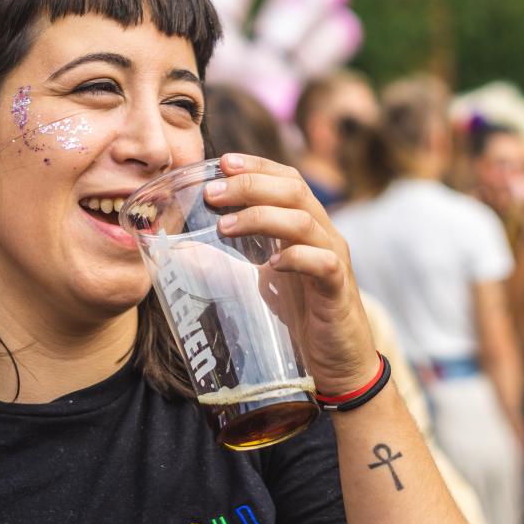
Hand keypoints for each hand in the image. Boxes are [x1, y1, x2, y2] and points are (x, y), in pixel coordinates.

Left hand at [205, 153, 380, 394]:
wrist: (339, 362)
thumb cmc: (300, 317)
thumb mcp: (262, 282)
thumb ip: (234, 260)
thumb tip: (183, 251)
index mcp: (307, 226)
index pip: (287, 179)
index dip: (258, 166)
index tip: (223, 162)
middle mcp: (324, 235)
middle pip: (293, 191)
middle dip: (251, 186)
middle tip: (212, 193)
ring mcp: (334, 260)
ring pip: (304, 221)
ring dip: (262, 217)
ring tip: (225, 227)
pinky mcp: (338, 290)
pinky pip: (323, 263)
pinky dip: (296, 258)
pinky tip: (271, 264)